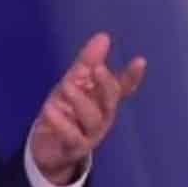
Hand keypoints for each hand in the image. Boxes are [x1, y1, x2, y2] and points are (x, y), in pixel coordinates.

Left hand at [30, 32, 145, 184]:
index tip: (140, 61)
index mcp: (103, 102)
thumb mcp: (72, 84)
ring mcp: (90, 135)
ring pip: (92, 119)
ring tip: (67, 86)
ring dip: (80, 101)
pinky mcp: (73, 148)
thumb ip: (87, 63)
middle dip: (105, 85)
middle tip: (97, 68)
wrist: (47, 149)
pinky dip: (61, 123)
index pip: (121, 88)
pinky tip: (50, 109)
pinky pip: (71, 136)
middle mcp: (102, 118)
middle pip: (109, 101)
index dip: (131, 76)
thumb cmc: (65, 113)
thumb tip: (103, 36)